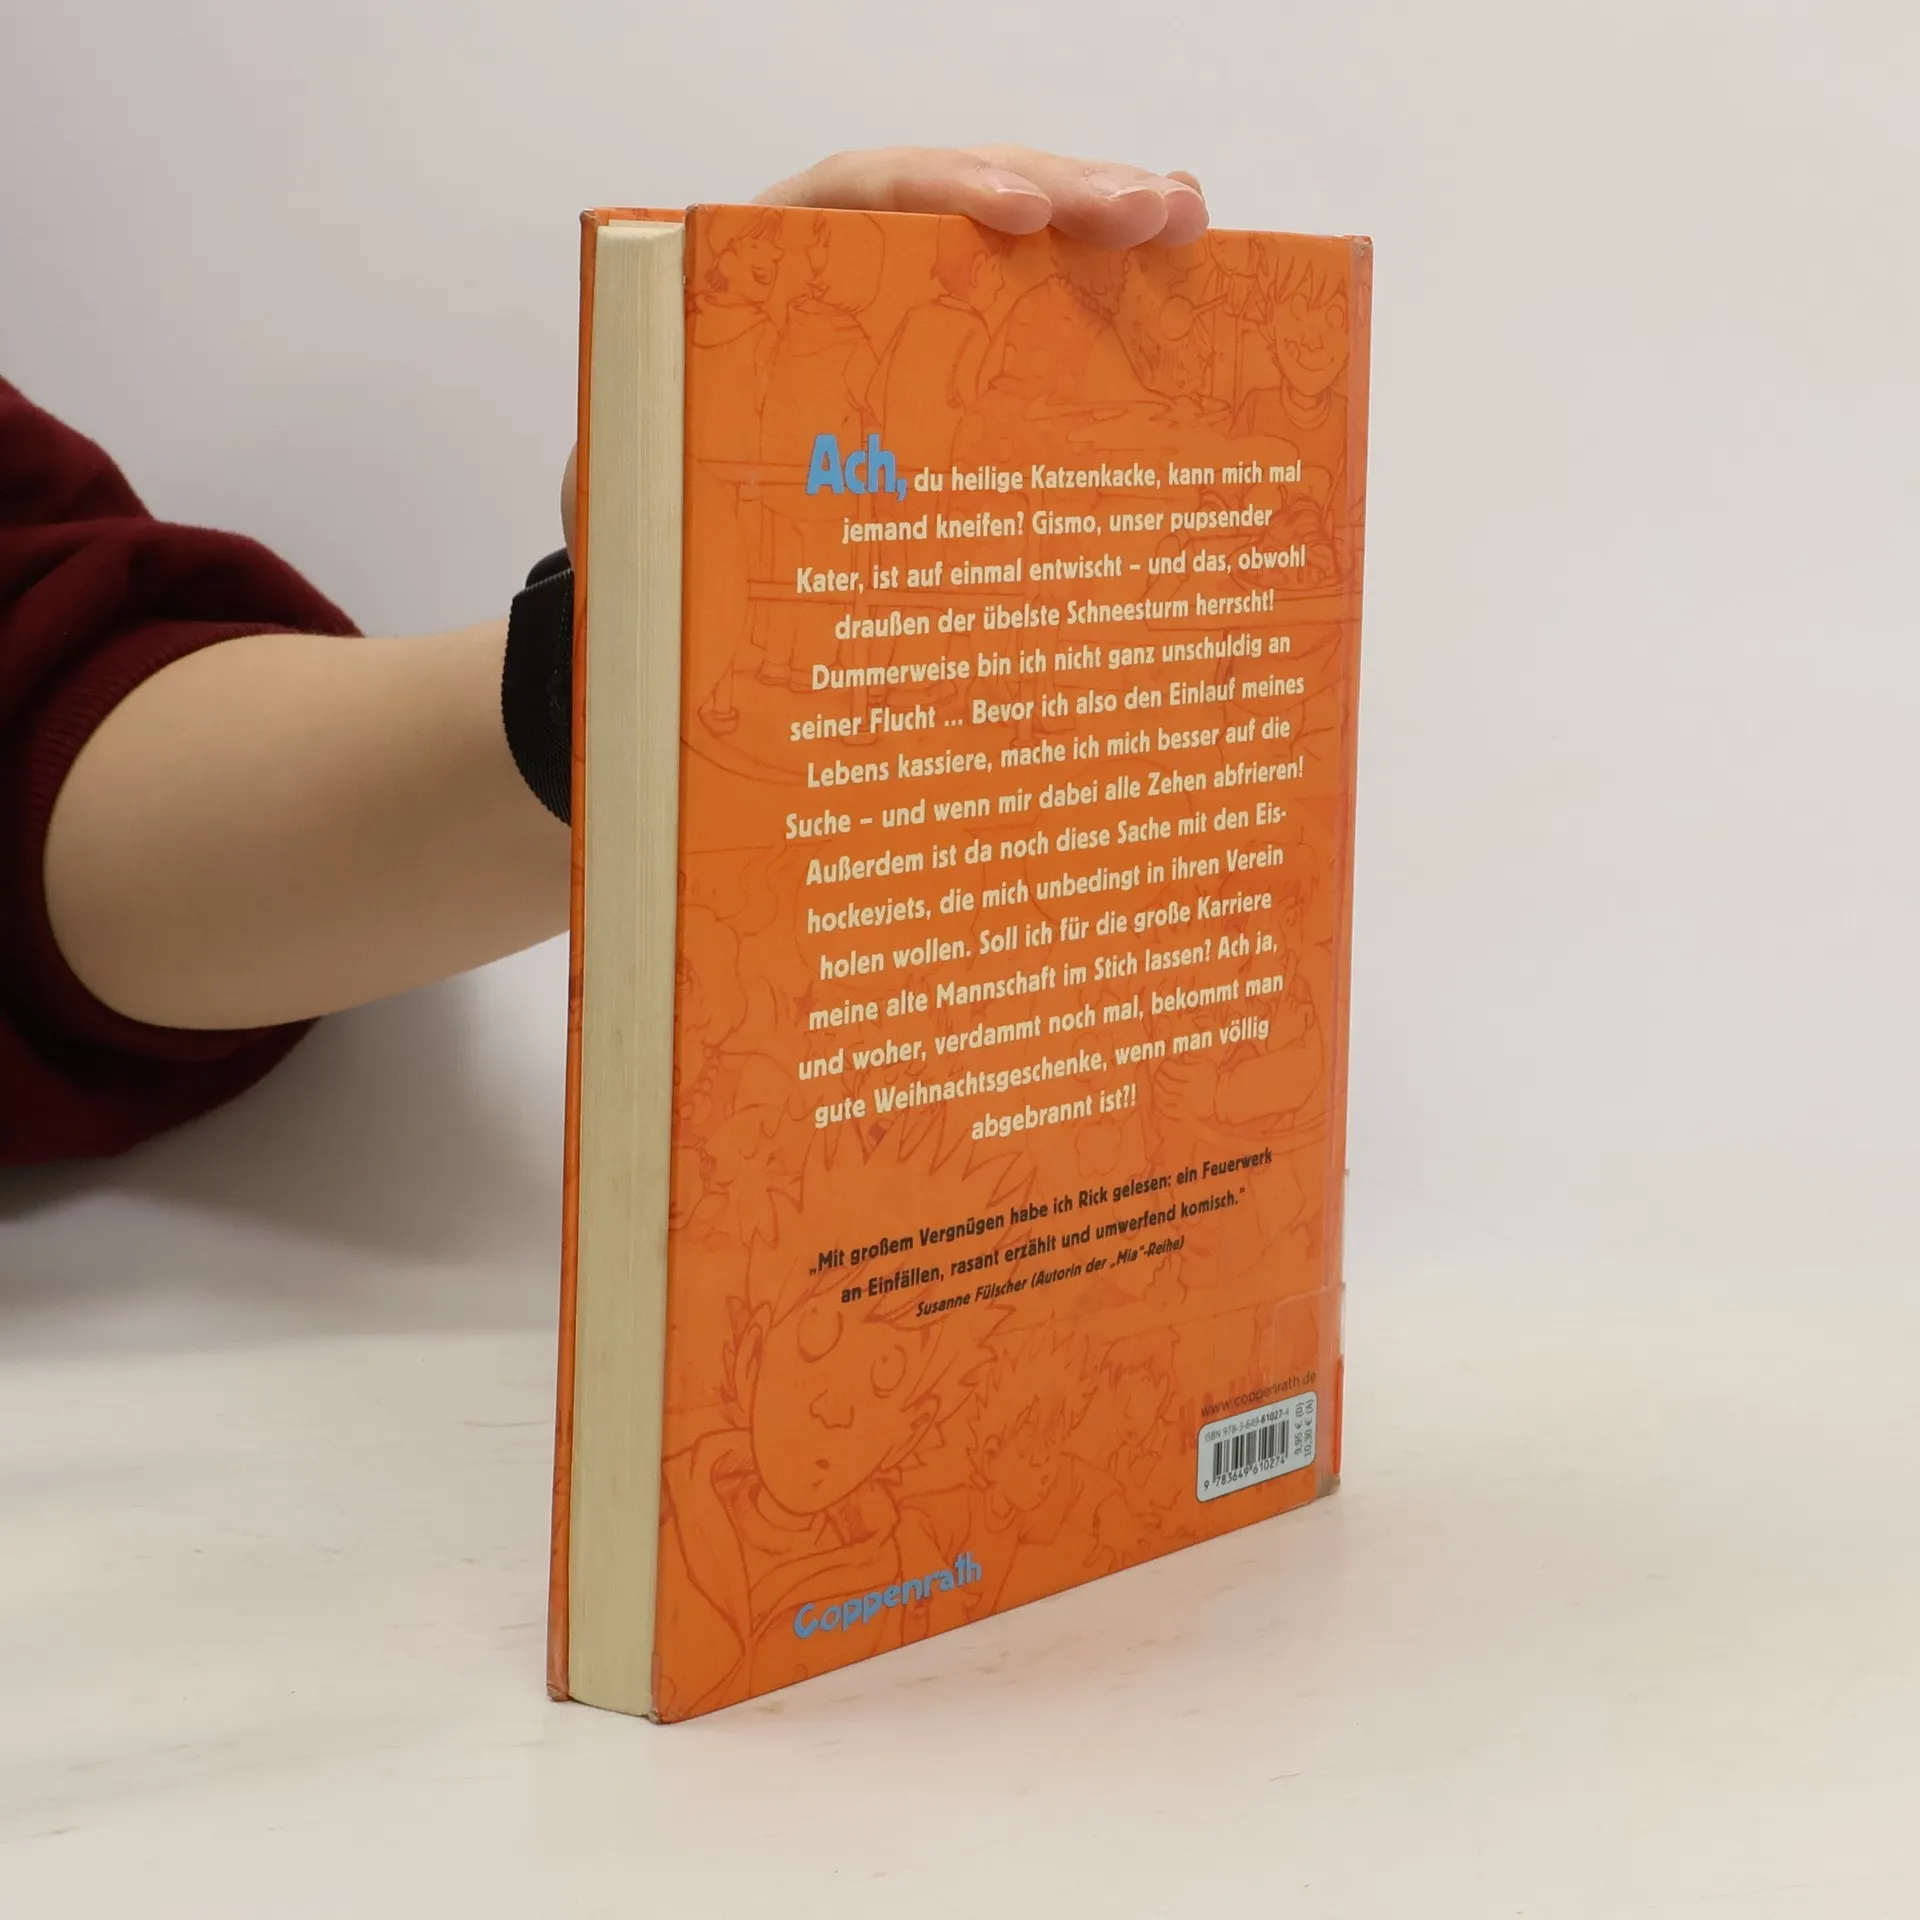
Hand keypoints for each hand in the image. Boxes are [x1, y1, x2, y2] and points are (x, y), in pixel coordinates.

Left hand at [562, 147, 1207, 554]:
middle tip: (1152, 212)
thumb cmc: (650, 516)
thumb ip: (651, 458)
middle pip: (962, 194)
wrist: (666, 555)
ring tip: (1183, 221)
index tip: (1020, 220)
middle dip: (1063, 192)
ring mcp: (908, 301)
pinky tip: (1175, 267)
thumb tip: (665, 474)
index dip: (943, 191)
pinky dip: (1099, 284)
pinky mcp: (954, 348)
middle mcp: (844, 264)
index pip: (858, 190)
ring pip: (1014, 238)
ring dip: (1102, 221)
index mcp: (761, 267)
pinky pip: (1031, 300)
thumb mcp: (634, 481)